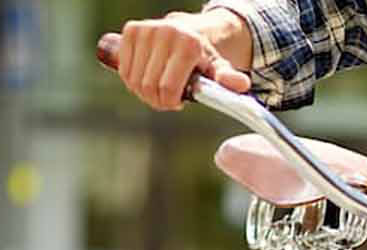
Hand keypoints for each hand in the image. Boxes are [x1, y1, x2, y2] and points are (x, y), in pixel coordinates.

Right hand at [115, 12, 250, 109]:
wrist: (189, 30)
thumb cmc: (204, 57)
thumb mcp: (219, 69)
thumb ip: (228, 79)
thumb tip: (241, 85)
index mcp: (188, 44)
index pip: (168, 88)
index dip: (170, 103)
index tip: (178, 103)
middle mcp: (166, 33)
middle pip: (149, 86)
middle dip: (157, 100)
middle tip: (167, 99)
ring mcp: (146, 30)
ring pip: (134, 79)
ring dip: (143, 92)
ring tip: (158, 88)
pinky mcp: (131, 30)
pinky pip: (124, 68)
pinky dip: (132, 80)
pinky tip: (146, 77)